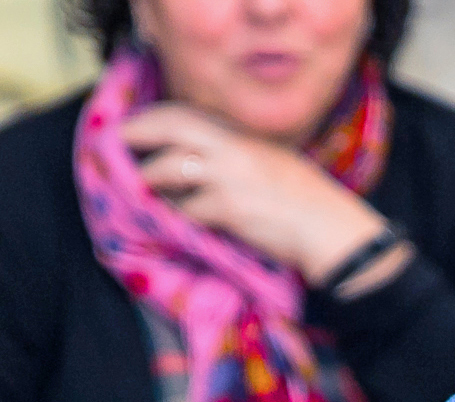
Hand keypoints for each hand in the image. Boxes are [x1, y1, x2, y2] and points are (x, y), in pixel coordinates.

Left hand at [121, 103, 390, 282]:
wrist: (336, 235)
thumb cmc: (311, 206)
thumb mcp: (275, 165)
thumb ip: (238, 156)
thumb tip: (195, 161)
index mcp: (246, 137)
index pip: (188, 113)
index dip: (154, 118)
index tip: (136, 127)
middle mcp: (235, 148)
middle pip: (171, 126)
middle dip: (137, 135)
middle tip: (118, 147)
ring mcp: (230, 176)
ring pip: (167, 168)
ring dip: (150, 182)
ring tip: (147, 191)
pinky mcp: (228, 208)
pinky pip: (184, 208)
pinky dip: (177, 215)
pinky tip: (181, 222)